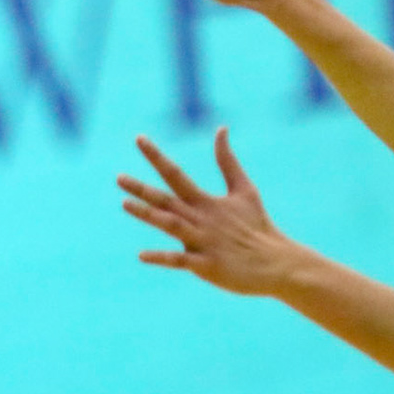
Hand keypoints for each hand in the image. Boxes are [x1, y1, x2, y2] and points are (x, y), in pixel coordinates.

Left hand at [120, 128, 296, 295]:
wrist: (275, 262)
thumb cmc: (257, 226)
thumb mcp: (244, 189)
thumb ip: (227, 160)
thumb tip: (221, 128)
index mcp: (205, 201)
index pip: (175, 174)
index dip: (156, 156)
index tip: (138, 139)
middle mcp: (200, 219)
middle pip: (166, 200)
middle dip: (142, 189)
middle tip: (118, 178)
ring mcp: (203, 242)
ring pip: (171, 225)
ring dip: (149, 215)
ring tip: (125, 204)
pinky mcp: (207, 265)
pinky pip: (181, 261)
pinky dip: (162, 257)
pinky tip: (141, 256)